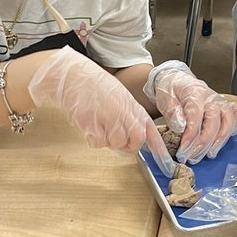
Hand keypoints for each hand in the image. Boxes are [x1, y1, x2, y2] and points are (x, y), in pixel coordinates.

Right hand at [28, 48, 173, 173]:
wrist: (73, 77)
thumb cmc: (95, 85)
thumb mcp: (121, 96)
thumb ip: (131, 115)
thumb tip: (139, 134)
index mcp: (133, 106)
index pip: (149, 130)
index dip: (158, 147)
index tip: (164, 160)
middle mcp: (124, 113)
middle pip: (134, 142)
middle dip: (127, 145)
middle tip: (114, 135)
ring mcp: (109, 120)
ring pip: (115, 144)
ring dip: (107, 140)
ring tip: (99, 123)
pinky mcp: (93, 126)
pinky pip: (98, 143)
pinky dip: (93, 138)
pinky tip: (89, 124)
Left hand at [144, 60, 236, 163]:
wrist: (178, 82)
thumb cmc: (171, 91)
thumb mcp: (165, 98)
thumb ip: (172, 111)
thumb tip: (181, 127)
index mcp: (195, 93)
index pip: (196, 116)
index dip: (191, 136)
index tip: (183, 150)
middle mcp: (211, 97)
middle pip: (214, 122)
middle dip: (204, 143)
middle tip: (193, 157)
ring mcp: (221, 102)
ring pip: (228, 122)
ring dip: (220, 141)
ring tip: (209, 154)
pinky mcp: (226, 107)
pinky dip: (234, 128)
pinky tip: (223, 140)